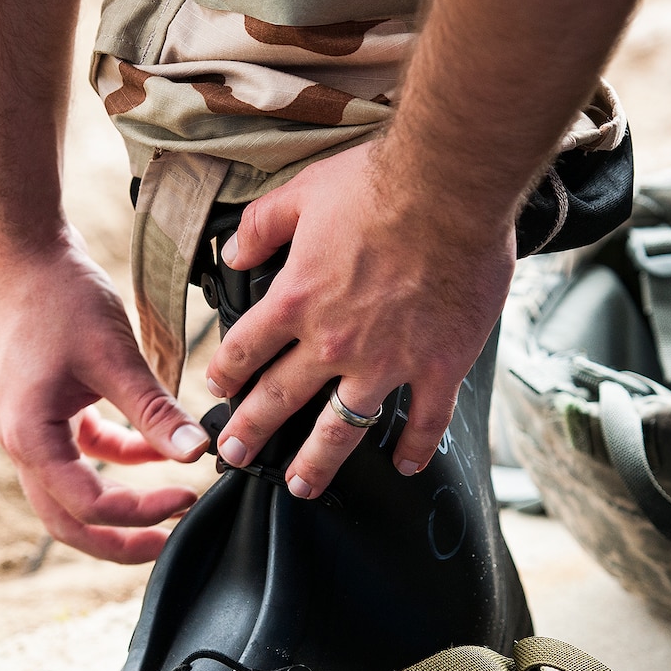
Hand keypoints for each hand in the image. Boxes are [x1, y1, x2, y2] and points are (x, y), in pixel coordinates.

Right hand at [0, 231, 209, 562]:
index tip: (189, 495)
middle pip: (68, 522)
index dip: (141, 512)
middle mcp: (23, 444)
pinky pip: (83, 456)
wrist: (21, 253)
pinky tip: (157, 451)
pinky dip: (118, 461)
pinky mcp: (48, 413)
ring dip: (119, 508)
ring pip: (73, 495)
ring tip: (170, 507)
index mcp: (30, 438)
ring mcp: (33, 431)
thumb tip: (198, 452)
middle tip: (171, 545)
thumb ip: (155, 411)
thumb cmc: (58, 297)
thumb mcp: (113, 356)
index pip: (87, 505)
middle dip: (119, 542)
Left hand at [206, 142, 515, 497]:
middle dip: (249, 433)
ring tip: (301, 487)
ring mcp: (387, 361)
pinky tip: (406, 465)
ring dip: (316, 464)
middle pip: (279, 400)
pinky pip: (425, 422)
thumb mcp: (304, 192)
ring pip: (341, 429)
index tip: (219, 389)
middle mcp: (334, 341)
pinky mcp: (438, 367)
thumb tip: (232, 252)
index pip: (245, 349)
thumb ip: (263, 226)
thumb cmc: (381, 183)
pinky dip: (415, 448)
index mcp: (297, 300)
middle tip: (233, 455)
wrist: (451, 186)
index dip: (226, 373)